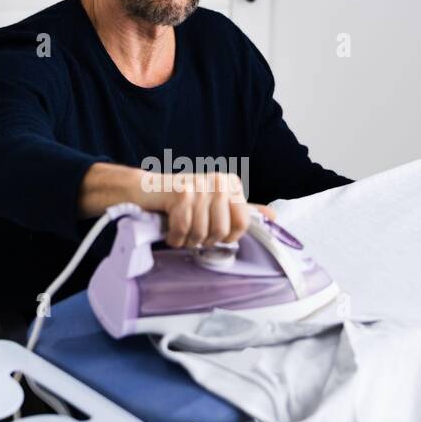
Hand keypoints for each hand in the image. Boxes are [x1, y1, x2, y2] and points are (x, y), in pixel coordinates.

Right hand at [155, 172, 275, 248]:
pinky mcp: (180, 193)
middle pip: (222, 231)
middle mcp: (218, 181)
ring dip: (188, 240)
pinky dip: (175, 238)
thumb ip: (243, 210)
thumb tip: (274, 216)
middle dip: (204, 240)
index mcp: (231, 184)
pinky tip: (170, 232)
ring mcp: (199, 186)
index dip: (227, 237)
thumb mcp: (216, 203)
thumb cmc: (182, 200)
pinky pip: (183, 229)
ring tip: (181, 231)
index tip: (213, 234)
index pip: (242, 224)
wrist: (146, 190)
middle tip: (193, 233)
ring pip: (201, 232)